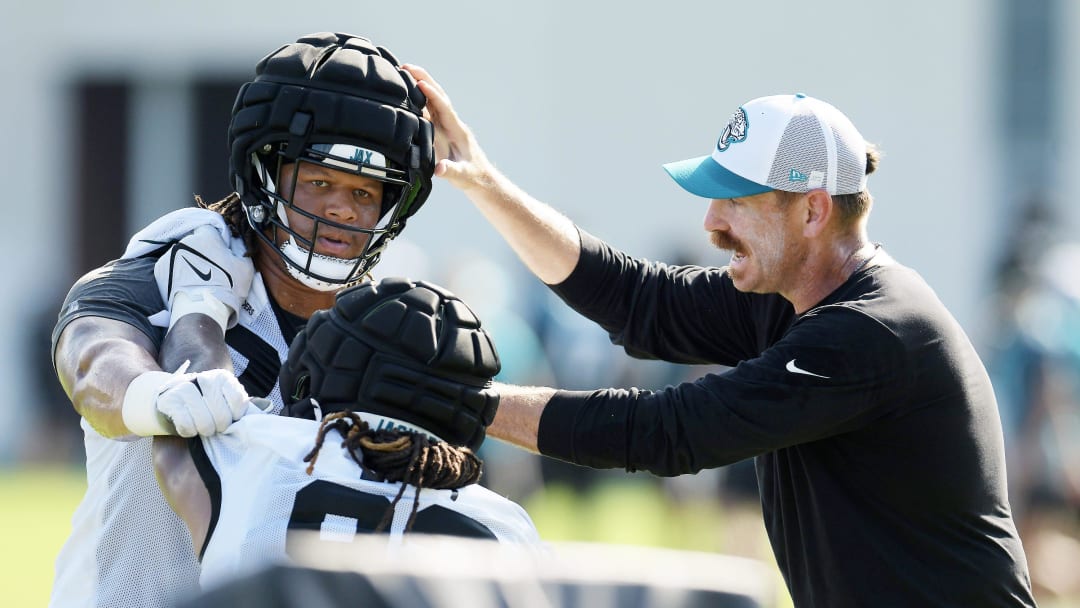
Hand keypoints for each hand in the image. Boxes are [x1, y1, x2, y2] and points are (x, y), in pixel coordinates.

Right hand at [122, 365, 251, 436]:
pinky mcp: (168, 400)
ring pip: (202, 417)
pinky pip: (184, 422)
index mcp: (222, 378)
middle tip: (217, 428)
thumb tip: (266, 408)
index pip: (239, 401)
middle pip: (221, 412)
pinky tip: (190, 428)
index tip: (232, 419)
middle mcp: (204, 378)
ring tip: (204, 430)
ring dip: (205, 429)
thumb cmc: (205, 404)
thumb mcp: (225, 399)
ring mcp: (184, 387)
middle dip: (220, 425)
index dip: (236, 416)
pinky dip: (189, 430)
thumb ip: (241, 405)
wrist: (172, 398)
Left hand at [155, 225, 253, 330]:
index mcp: (206, 237)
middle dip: (199, 252)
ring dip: (187, 263)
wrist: (203, 309)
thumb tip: (236, 248)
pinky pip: (170, 267)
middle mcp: (185, 242)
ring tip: (195, 280)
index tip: (218, 250)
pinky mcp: (160, 270)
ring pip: (180, 255)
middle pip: (193, 242)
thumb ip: (240, 251)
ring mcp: (170, 255)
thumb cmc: (228, 287)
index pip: (208, 228)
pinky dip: (176, 274)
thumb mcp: (245, 267)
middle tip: (208, 268)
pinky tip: (185, 285)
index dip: (213, 239)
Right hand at [401, 64, 493, 192]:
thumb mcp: (462, 176)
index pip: (445, 108)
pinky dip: (418, 98)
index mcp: (457, 131)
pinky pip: (428, 110)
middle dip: (424, 79)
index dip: (433, 95)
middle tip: (407, 66)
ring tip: (403, 71)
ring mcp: (446, 125)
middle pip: (438, 96)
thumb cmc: (472, 176)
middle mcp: (452, 123)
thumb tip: (439, 168)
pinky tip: (405, 91)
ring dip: (420, 84)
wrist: (480, 178)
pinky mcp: (441, 130)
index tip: (420, 83)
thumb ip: (451, 171)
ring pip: (432, 100)